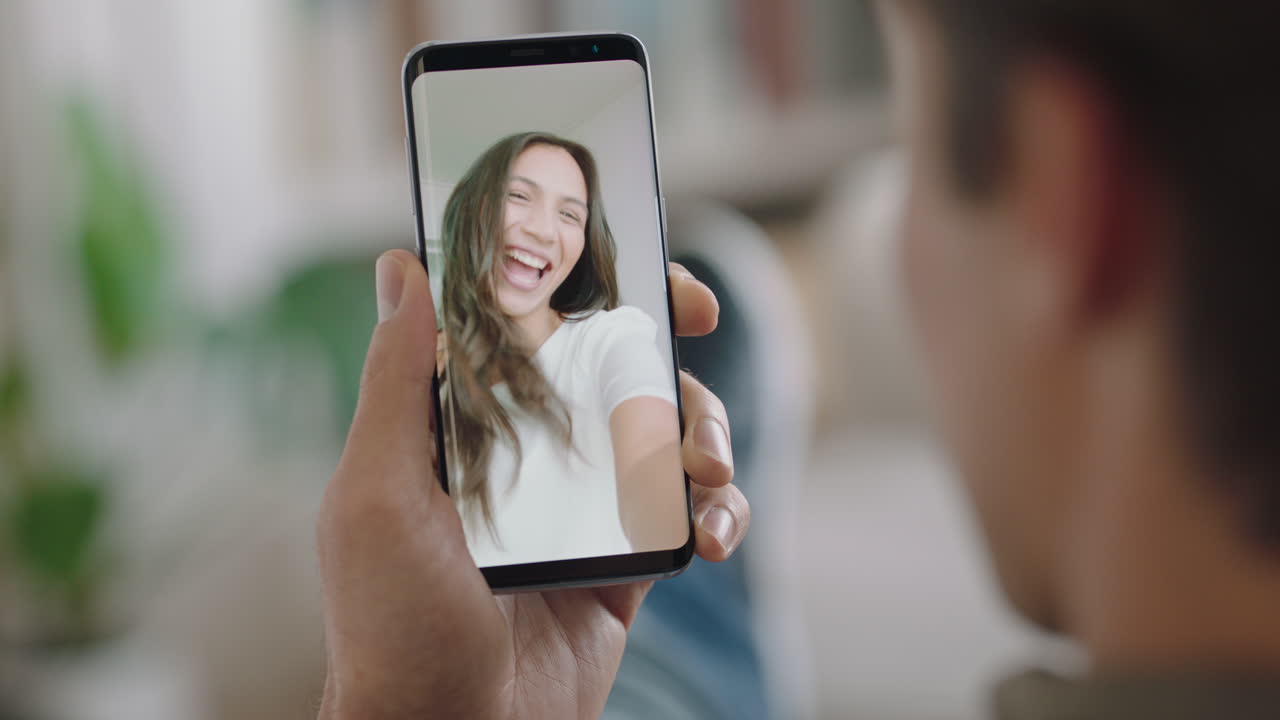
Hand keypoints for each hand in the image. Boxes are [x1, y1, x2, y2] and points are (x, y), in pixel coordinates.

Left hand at [316, 251, 749, 718]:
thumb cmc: (393, 622)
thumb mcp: (377, 490)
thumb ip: (396, 380)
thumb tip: (401, 267)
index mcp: (467, 423)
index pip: (529, 324)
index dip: (579, 278)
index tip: (620, 251)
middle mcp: (529, 452)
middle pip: (612, 362)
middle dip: (663, 331)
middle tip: (697, 315)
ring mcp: (584, 504)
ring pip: (665, 429)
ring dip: (704, 426)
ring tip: (706, 465)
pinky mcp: (628, 557)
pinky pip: (690, 510)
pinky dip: (720, 509)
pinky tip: (713, 532)